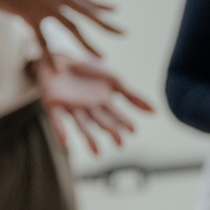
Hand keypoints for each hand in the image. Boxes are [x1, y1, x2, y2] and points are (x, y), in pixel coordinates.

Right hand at [0, 0, 122, 68]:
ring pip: (72, 27)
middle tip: (124, 32)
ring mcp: (43, 2)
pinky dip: (50, 55)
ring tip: (101, 57)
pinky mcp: (29, 13)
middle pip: (86, 10)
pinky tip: (58, 68)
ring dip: (88, 43)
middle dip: (106, 23)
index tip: (114, 10)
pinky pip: (43, 39)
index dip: (98, 4)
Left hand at [37, 58, 153, 153]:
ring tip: (97, 153)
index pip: (116, 116)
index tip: (133, 131)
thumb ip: (133, 97)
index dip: (124, 122)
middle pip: (101, 122)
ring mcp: (71, 108)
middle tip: (120, 144)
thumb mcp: (114, 80)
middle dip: (111, 132)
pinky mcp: (53, 105)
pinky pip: (57, 121)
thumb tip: (156, 112)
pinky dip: (60, 131)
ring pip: (82, 126)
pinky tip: (65, 142)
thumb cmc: (87, 70)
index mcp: (103, 103)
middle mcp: (89, 109)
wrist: (59, 56)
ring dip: (90, 139)